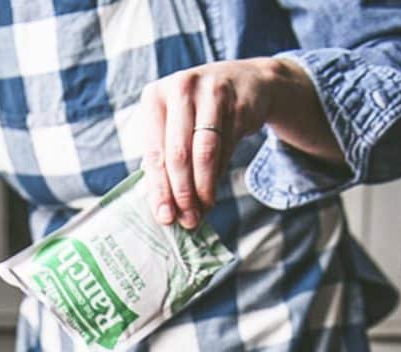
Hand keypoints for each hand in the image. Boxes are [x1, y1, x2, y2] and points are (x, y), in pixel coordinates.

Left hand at [140, 57, 344, 227]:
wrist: (245, 82)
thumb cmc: (197, 112)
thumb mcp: (173, 125)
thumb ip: (163, 158)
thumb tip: (162, 207)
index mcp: (154, 97)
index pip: (154, 151)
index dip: (159, 189)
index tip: (165, 217)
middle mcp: (181, 89)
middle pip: (179, 153)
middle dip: (182, 193)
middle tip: (187, 220)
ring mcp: (211, 92)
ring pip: (205, 152)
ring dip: (203, 188)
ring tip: (201, 211)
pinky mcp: (238, 102)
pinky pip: (226, 148)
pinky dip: (218, 176)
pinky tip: (212, 192)